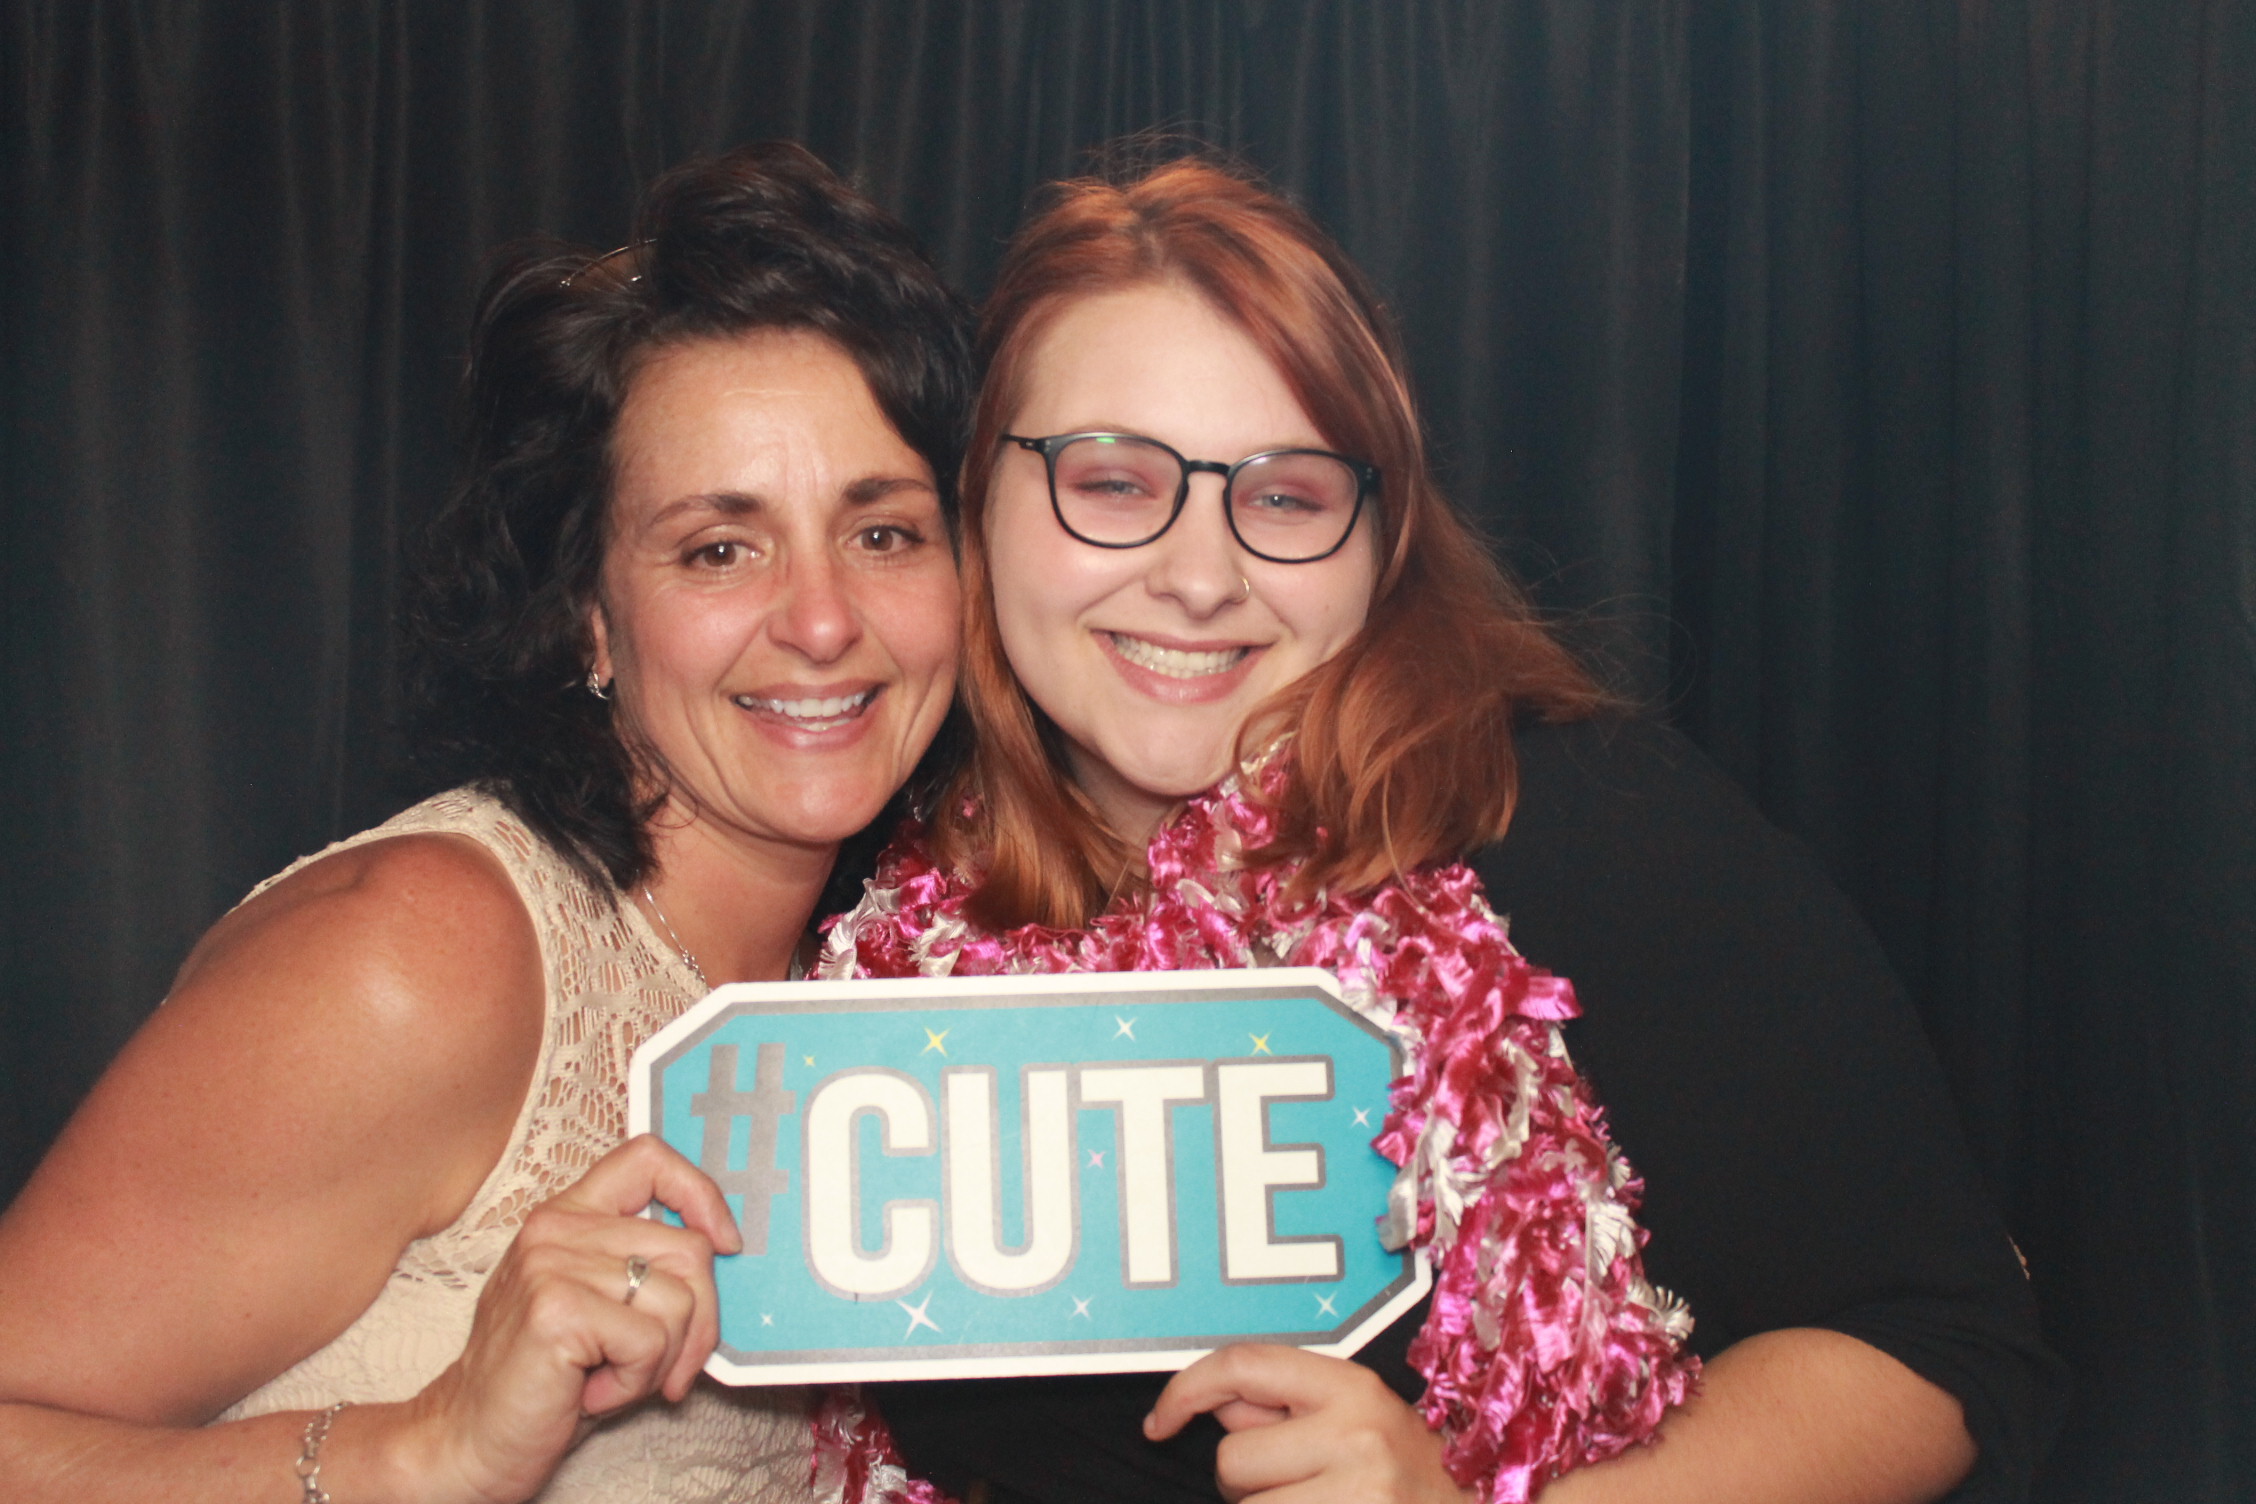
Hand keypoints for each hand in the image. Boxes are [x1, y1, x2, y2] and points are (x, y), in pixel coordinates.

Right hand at [398, 1135, 743, 1503]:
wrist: (470, 1438)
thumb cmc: (545, 1379)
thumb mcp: (601, 1304)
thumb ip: (645, 1267)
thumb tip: (724, 1250)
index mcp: (568, 1216)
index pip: (648, 1158)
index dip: (700, 1194)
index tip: (723, 1244)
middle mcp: (556, 1228)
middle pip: (689, 1249)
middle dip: (698, 1322)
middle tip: (660, 1366)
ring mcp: (551, 1263)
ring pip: (679, 1300)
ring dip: (660, 1359)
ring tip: (610, 1376)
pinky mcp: (555, 1308)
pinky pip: (652, 1340)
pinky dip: (636, 1382)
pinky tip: (591, 1392)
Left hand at [1145, 1344, 1472, 1503]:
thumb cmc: (1411, 1479)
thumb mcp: (1361, 1422)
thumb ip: (1287, 1408)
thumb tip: (1208, 1404)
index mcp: (1353, 1388)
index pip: (1244, 1364)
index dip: (1185, 1390)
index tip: (1158, 1423)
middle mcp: (1357, 1433)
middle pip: (1232, 1460)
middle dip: (1247, 1484)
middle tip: (1300, 1490)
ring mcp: (1360, 1492)